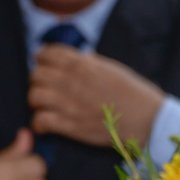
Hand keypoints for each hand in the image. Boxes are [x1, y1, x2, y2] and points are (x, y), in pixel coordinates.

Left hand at [28, 45, 165, 146]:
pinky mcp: (70, 126)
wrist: (146, 120)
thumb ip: (92, 62)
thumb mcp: (113, 68)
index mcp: (83, 64)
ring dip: (36, 101)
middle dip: (38, 80)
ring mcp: (69, 104)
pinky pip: (40, 120)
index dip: (42, 58)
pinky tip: (46, 124)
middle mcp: (72, 81)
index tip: (43, 64)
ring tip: (44, 105)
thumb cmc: (134, 93)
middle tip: (45, 87)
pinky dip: (39, 123)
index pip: (48, 53)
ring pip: (34, 96)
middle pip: (36, 74)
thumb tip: (80, 56)